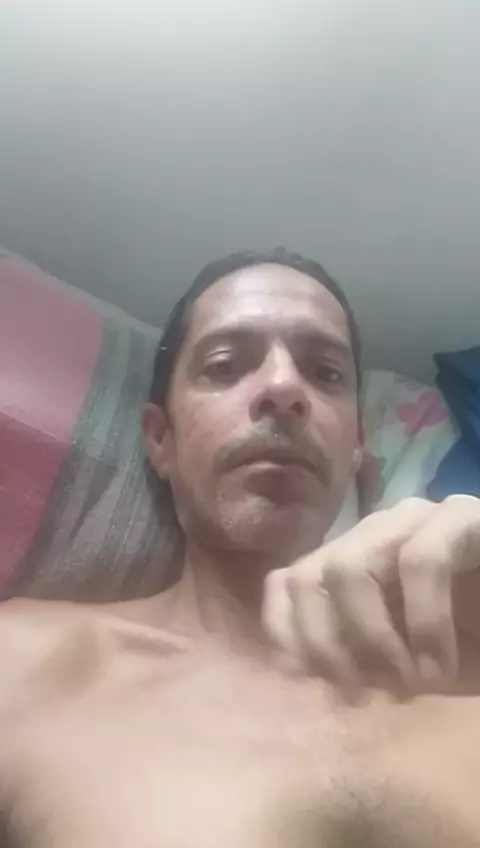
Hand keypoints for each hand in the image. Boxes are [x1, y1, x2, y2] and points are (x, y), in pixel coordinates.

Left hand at [263, 496, 479, 693]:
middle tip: (366, 692)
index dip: (288, 634)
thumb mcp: (399, 664)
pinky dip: (423, 625)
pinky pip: (421, 560)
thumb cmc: (467, 646)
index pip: (286, 581)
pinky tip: (442, 665)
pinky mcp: (463, 516)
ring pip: (350, 565)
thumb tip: (286, 662)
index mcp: (353, 561)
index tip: (318, 685)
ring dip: (372, 639)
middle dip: (329, 646)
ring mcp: (417, 517)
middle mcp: (375, 531)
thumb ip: (346, 656)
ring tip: (412, 684)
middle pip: (310, 576)